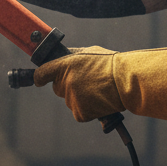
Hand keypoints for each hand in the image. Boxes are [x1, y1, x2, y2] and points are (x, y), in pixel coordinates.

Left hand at [33, 46, 166, 122]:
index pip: (41, 73)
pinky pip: (79, 112)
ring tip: (98, 90)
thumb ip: (73, 56)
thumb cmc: (111, 65)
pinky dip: (87, 109)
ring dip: (80, 97)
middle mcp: (65, 82)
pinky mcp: (80, 113)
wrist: (126, 82)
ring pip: (70, 100)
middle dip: (68, 85)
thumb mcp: (89, 52)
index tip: (40, 79)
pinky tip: (99, 101)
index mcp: (64, 65)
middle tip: (87, 82)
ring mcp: (71, 99)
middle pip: (58, 88)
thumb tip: (63, 58)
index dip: (40, 77)